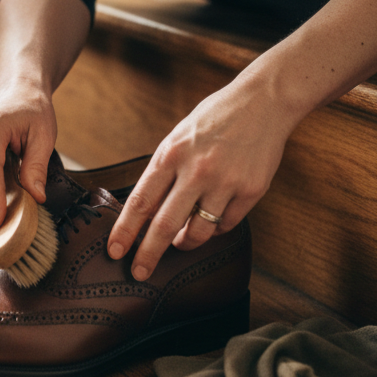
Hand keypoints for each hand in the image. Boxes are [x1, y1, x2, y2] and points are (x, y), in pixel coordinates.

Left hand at [107, 73, 297, 280]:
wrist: (262, 103)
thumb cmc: (214, 119)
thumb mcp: (178, 137)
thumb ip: (164, 170)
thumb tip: (147, 209)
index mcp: (171, 154)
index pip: (140, 201)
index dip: (125, 230)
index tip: (114, 251)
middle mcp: (196, 170)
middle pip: (165, 225)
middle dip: (148, 254)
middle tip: (139, 273)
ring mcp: (225, 183)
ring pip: (198, 232)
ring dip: (185, 242)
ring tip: (180, 241)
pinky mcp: (251, 191)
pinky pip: (227, 224)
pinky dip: (216, 228)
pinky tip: (212, 218)